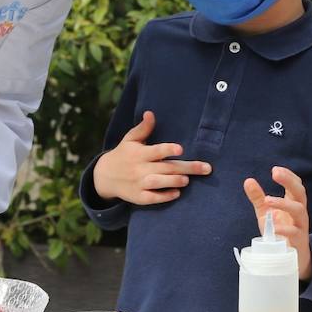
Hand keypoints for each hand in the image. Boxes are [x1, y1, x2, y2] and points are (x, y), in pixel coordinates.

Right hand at [93, 110, 210, 204]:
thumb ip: (143, 129)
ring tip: (187, 180)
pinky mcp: (138, 197)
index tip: (180, 149)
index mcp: (139, 153)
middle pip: (166, 168)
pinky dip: (164, 196)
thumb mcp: (130, 140)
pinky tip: (176, 193)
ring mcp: (138, 183)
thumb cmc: (123, 154)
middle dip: (187, 168)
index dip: (168, 150)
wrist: (105, 177)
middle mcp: (139, 168)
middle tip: (206, 168)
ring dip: (175, 181)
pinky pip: (153, 198)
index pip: (156, 151)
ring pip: (158, 183)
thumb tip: (150, 113)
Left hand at [242, 167, 311, 280]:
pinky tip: (274, 226)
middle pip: (300, 192)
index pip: (296, 185)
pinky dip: (284, 228)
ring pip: (299, 210)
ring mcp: (300, 226)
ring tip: (267, 200)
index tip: (275, 169)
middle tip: (275, 173)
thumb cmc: (280, 233)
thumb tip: (248, 180)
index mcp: (293, 203)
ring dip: (283, 203)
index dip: (288, 175)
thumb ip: (258, 198)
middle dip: (289, 181)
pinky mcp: (298, 241)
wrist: (292, 259)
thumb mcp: (266, 214)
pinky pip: (294, 232)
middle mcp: (299, 212)